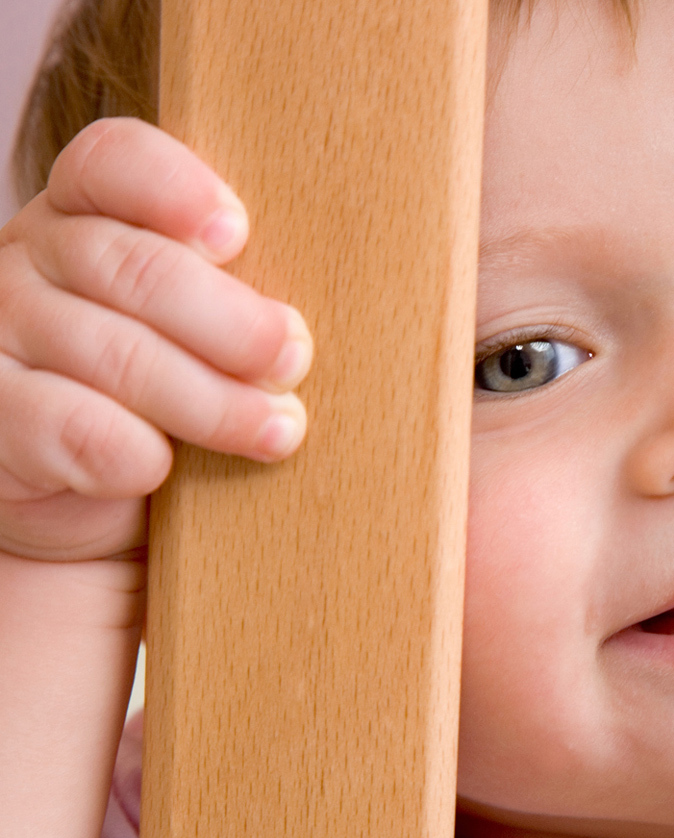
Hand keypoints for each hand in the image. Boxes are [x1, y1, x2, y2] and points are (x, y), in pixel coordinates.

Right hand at [0, 117, 311, 562]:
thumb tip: (305, 332)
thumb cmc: (160, 402)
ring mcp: (3, 335)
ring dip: (213, 401)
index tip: (237, 233)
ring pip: (117, 353)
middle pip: (134, 268)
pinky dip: (132, 451)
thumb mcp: (198, 338)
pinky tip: (163, 466)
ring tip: (278, 429)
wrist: (83, 497)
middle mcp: (31, 261)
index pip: (114, 167)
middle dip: (233, 324)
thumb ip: (231, 307)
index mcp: (85, 217)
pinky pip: (70, 425)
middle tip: (293, 361)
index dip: (175, 191)